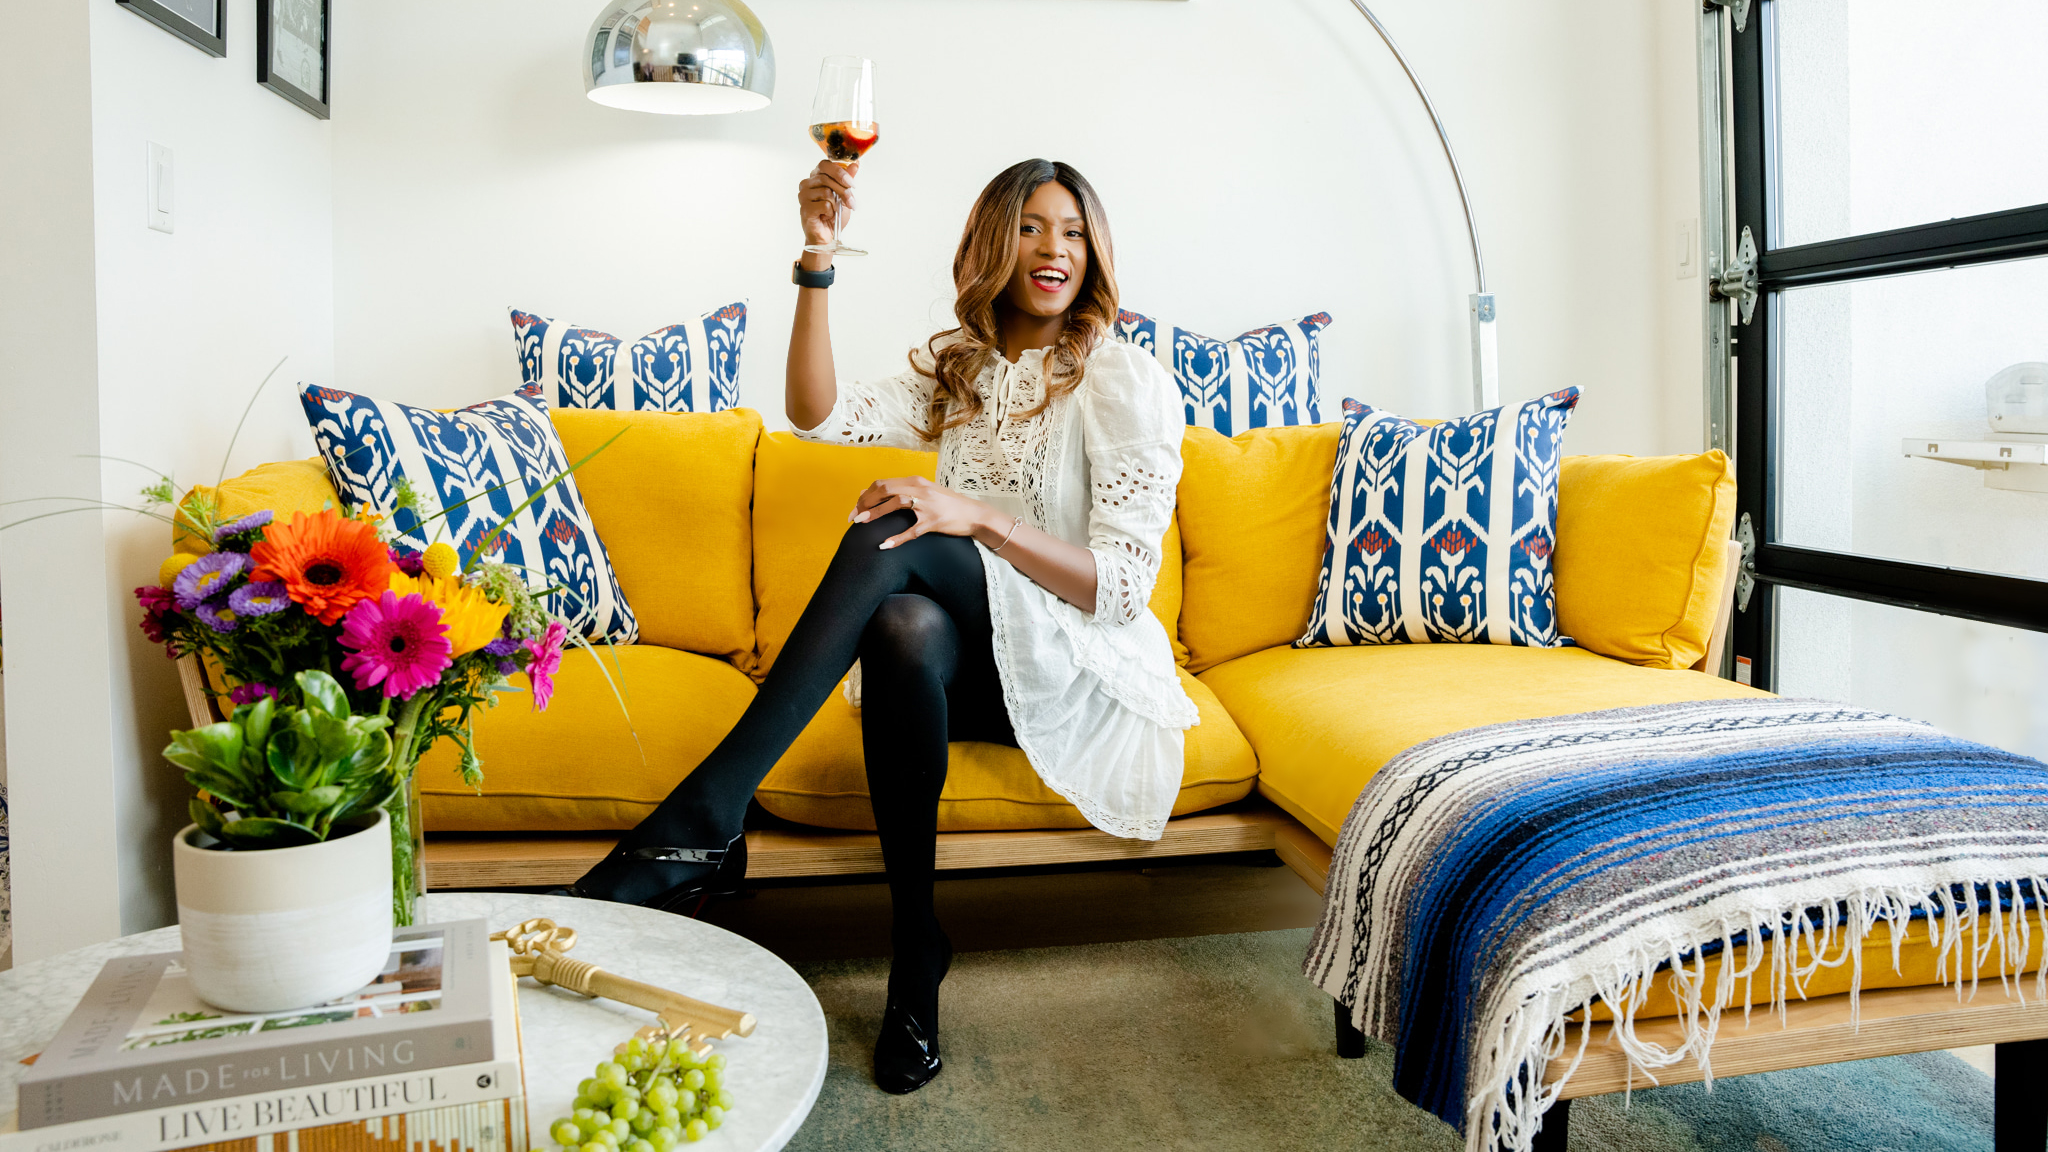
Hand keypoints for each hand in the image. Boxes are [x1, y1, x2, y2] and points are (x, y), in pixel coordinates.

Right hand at [797, 159, 857, 251]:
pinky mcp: (804, 208)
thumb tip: (856, 163)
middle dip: (844, 191)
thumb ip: (848, 179)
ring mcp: (803, 195)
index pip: (825, 165)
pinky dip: (830, 212)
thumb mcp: (844, 194)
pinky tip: (826, 216)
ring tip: (835, 212)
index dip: (840, 172)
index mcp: (815, 176)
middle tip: (851, 203)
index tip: (852, 184)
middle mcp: (807, 183)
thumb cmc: (834, 215)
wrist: (828, 235)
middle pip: (827, 179)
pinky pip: (824, 205)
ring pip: (826, 192)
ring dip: (837, 204)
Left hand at [851, 476, 992, 549]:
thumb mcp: (924, 492)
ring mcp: (927, 504)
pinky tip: (884, 545)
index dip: (865, 495)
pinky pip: (911, 530)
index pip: (883, 483)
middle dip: (865, 502)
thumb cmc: (947, 505)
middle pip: (885, 489)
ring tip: (861, 523)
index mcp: (915, 481)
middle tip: (853, 517)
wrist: (974, 514)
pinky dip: (897, 538)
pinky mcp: (934, 521)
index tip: (855, 508)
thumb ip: (902, 491)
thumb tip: (874, 492)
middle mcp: (920, 488)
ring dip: (875, 513)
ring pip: (895, 503)